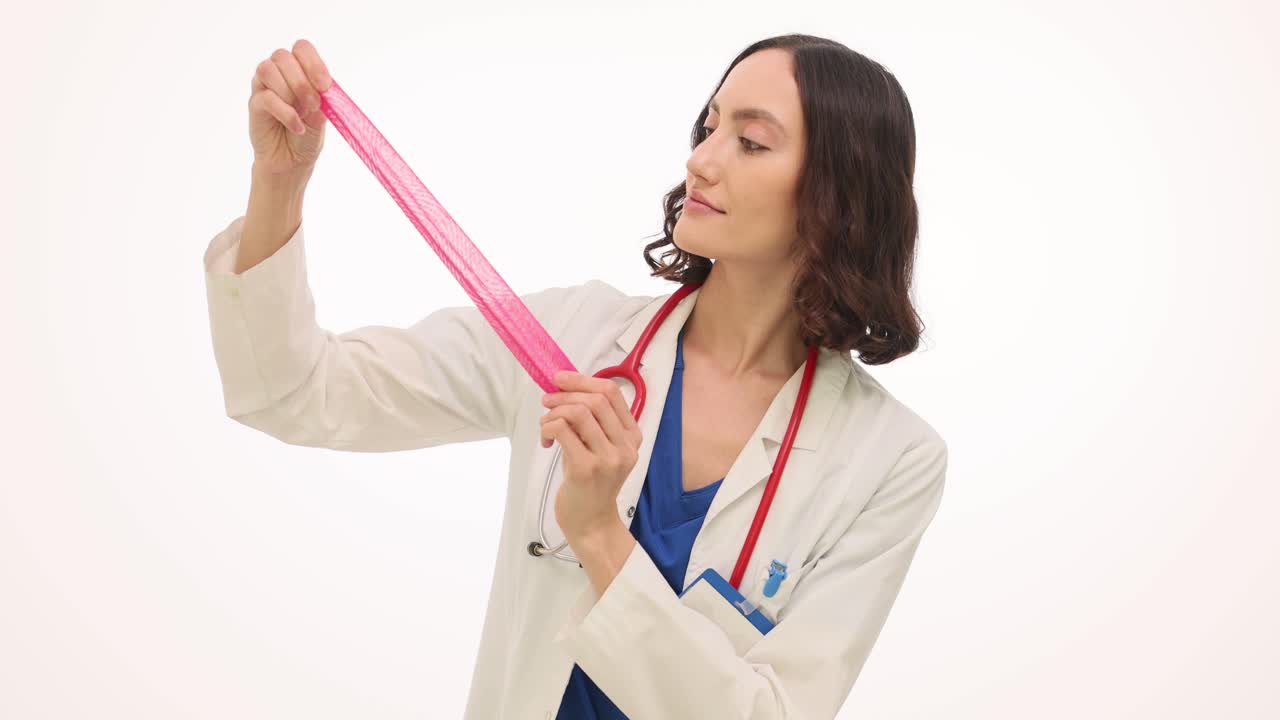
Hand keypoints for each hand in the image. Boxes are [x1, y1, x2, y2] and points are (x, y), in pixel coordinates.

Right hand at [248, 39, 332, 177]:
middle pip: (282, 56)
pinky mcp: (254, 104)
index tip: (325, 85)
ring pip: (268, 70)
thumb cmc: (308, 133)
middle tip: (314, 104)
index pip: (302, 48)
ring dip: (290, 92)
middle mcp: (279, 73)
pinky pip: (265, 97)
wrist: (293, 161)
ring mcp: (263, 87)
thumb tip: (322, 89)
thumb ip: (321, 98)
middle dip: (302, 81)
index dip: (313, 63)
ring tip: (303, 114)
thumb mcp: (322, 115)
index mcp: (299, 69)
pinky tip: (297, 126)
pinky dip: (286, 113)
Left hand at [540, 371, 642, 540]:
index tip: (561, 379)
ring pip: (578, 412)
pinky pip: (562, 430)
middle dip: (565, 394)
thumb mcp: (600, 449)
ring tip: (545, 424)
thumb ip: (592, 423)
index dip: (583, 380)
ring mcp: (607, 458)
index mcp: (632, 437)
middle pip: (595, 400)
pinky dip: (548, 427)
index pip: (612, 393)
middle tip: (546, 400)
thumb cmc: (591, 483)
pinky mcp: (586, 469)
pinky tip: (546, 440)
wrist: (591, 522)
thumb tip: (566, 389)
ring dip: (554, 412)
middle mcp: (625, 446)